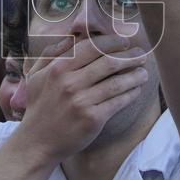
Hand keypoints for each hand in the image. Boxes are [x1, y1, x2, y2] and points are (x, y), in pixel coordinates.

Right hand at [17, 35, 148, 164]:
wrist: (37, 142)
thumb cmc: (38, 106)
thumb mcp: (36, 75)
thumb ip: (51, 53)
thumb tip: (71, 37)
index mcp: (58, 68)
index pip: (91, 47)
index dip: (112, 42)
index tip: (125, 42)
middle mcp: (70, 83)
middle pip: (109, 62)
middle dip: (130, 56)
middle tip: (141, 55)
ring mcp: (82, 101)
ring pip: (117, 82)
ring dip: (135, 75)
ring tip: (144, 72)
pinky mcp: (92, 119)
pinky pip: (118, 102)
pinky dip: (131, 94)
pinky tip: (137, 90)